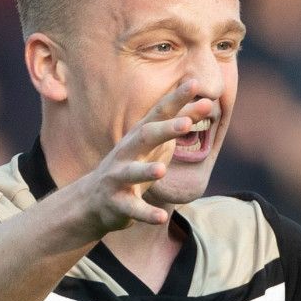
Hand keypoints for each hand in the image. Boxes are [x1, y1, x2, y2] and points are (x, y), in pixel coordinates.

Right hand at [69, 79, 215, 236]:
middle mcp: (127, 152)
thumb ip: (178, 124)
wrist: (93, 200)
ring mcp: (118, 177)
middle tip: (187, 123)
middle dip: (165, 129)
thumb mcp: (155, 144)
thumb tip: (206, 102)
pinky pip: (132, 208)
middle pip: (145, 137)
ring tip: (161, 170)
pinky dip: (146, 213)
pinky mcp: (117, 203)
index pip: (160, 113)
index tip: (196, 83)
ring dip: (146, 171)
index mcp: (139, 136)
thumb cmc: (132, 164)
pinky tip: (160, 217)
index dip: (177, 98)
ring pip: (131, 173)